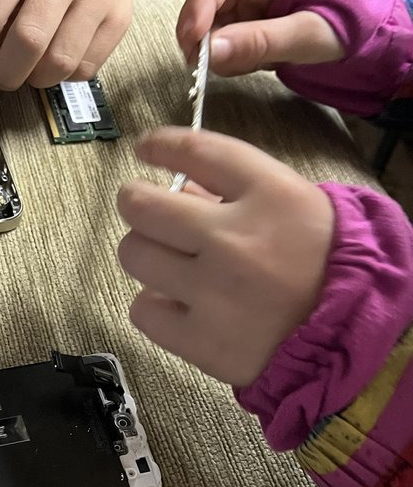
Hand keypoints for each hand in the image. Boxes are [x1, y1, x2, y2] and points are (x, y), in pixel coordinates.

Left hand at [117, 127, 334, 385]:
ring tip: (171, 264)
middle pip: (144, 206)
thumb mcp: (294, 206)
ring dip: (147, 254)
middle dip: (136, 202)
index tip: (146, 149)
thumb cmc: (321, 264)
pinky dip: (155, 307)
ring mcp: (213, 292)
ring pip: (136, 255)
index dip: (162, 146)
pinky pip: (143, 311)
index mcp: (270, 196)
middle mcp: (235, 239)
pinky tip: (179, 305)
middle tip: (146, 213)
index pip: (197, 151)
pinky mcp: (201, 340)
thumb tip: (178, 189)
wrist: (350, 336)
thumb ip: (236, 189)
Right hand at [176, 0, 343, 76]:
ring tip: (238, 66)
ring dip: (214, 47)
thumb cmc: (349, 26)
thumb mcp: (309, 34)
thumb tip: (210, 51)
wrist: (366, 44)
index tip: (191, 38)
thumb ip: (261, 40)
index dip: (202, 3)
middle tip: (198, 62)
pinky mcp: (247, 21)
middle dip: (202, 30)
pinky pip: (222, 38)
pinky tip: (246, 65)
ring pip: (211, 19)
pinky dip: (226, 56)